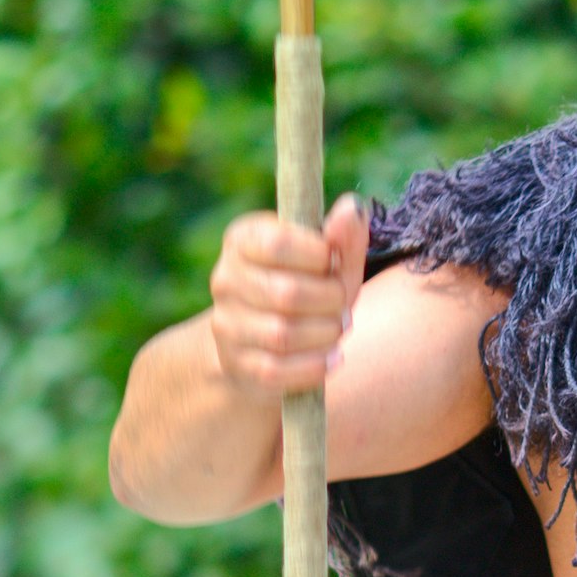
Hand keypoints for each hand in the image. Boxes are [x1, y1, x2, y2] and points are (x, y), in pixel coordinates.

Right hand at [205, 196, 369, 400]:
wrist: (263, 340)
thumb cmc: (305, 287)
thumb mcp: (328, 260)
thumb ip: (343, 236)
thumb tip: (352, 207)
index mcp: (243, 239)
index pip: (280, 243)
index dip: (319, 256)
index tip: (331, 263)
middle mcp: (225, 278)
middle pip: (287, 293)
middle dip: (330, 301)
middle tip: (342, 303)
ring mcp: (226, 324)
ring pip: (283, 334)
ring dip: (325, 334)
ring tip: (336, 329)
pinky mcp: (236, 364)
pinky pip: (277, 369)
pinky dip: (314, 365)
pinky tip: (330, 357)